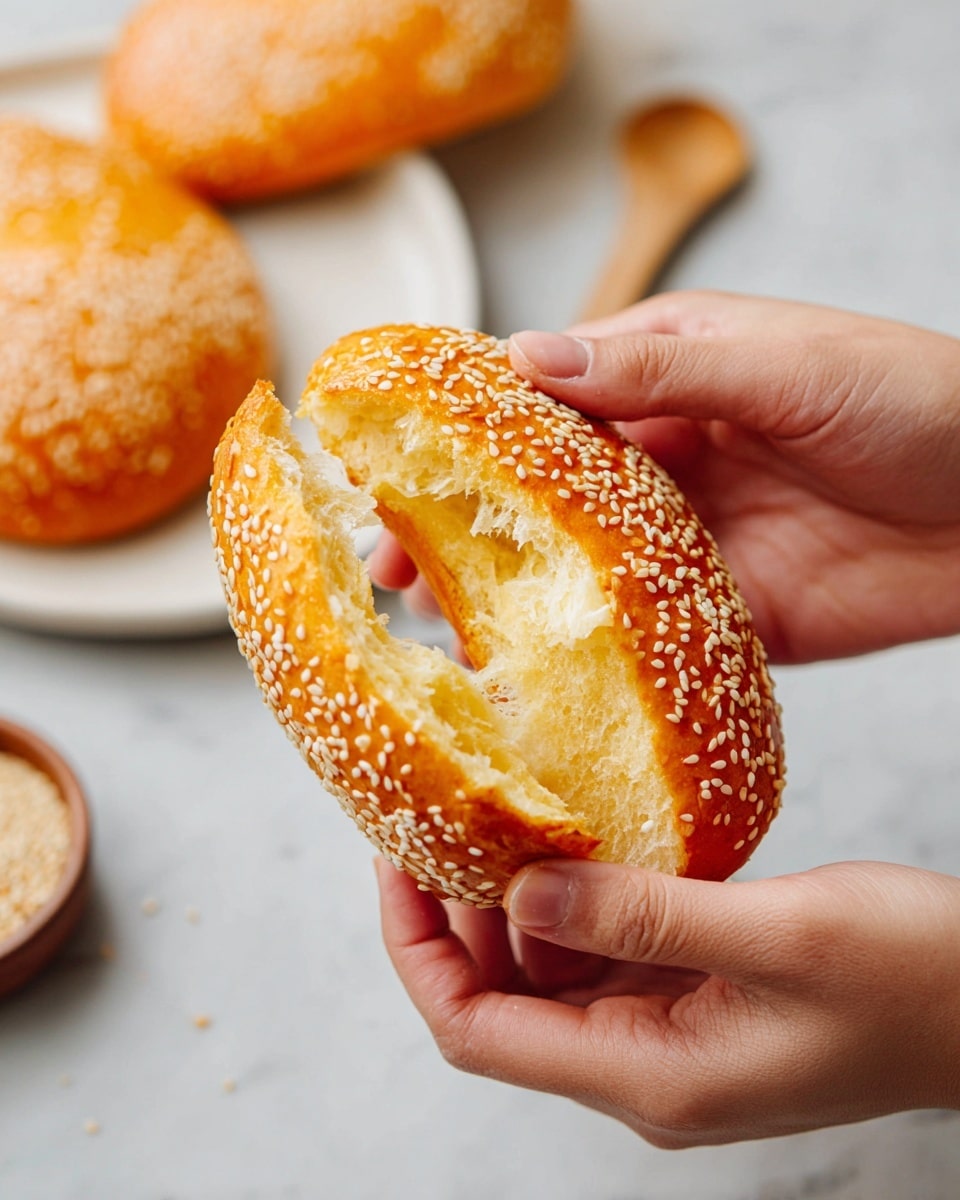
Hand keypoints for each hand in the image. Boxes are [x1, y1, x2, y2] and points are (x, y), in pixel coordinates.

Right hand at [370, 293, 959, 662]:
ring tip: (434, 634)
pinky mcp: (724, 614)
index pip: (542, 401)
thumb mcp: (784, 366)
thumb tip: (531, 358)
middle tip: (392, 572)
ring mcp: (689, 542)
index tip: (390, 469)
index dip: (462, 435)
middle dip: (464, 530)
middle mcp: (666, 460)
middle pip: (540, 497)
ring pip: (574, 573)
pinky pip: (640, 638)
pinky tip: (530, 678)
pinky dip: (587, 657)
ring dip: (509, 600)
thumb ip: (663, 367)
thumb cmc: (915, 402)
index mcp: (668, 375)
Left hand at [376, 856, 959, 1146]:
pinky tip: (576, 839)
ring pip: (543, 973)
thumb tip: (521, 892)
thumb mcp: (780, 935)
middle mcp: (642, 1066)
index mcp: (650, 1074)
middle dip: (454, 913)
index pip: (475, 1031)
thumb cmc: (913, 981)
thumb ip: (644, 916)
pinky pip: (600, 952)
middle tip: (441, 814)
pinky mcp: (693, 997)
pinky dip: (571, 899)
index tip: (397, 859)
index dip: (417, 947)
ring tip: (499, 812)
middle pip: (496, 1000)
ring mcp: (666, 1034)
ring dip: (512, 900)